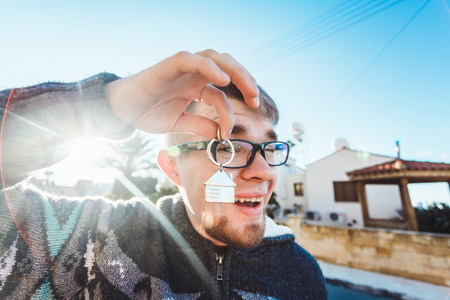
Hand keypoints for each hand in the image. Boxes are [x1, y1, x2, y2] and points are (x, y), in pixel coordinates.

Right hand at [104, 50, 258, 139]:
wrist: (120, 110)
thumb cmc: (146, 112)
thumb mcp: (177, 123)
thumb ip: (198, 125)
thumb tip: (218, 133)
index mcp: (195, 86)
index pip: (223, 90)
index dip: (238, 101)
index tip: (248, 116)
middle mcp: (192, 74)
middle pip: (225, 66)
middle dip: (245, 79)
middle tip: (256, 98)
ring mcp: (181, 68)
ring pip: (213, 57)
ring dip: (234, 69)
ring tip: (248, 87)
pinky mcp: (168, 65)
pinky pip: (191, 60)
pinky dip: (209, 67)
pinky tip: (222, 80)